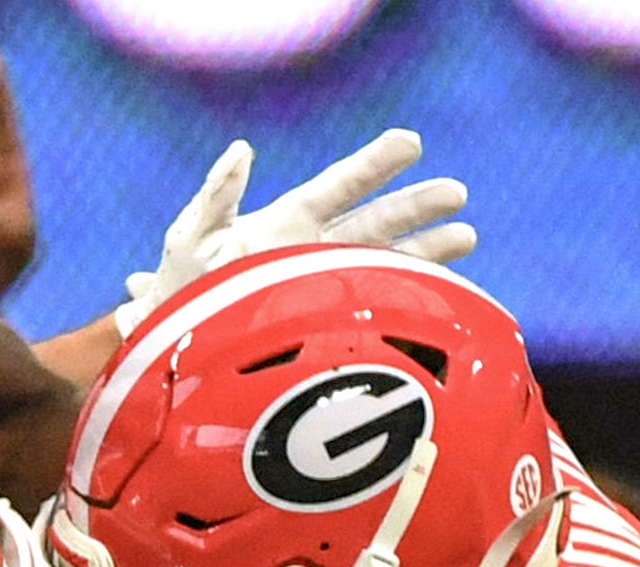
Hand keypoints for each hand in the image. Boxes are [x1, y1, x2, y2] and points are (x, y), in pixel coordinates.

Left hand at [117, 130, 476, 337]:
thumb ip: (217, 196)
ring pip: (383, 266)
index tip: (410, 143)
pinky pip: (372, 315)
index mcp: (284, 224)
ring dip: (425, 254)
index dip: (372, 165)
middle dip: (416, 208)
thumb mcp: (188, 239)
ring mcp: (322, 292)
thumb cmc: (176, 292)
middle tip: (459, 194)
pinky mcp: (324, 331)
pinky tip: (441, 300)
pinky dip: (405, 307)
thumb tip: (242, 150)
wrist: (173, 351)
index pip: (336, 187)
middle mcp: (311, 254)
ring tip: (466, 238)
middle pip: (373, 225)